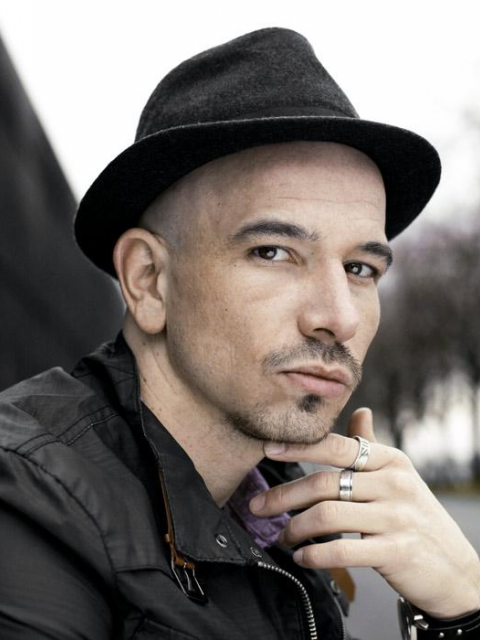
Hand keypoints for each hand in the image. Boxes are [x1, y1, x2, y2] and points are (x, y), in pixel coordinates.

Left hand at [250, 408, 479, 618]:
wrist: (456, 570)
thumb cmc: (417, 517)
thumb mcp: (400, 476)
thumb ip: (372, 446)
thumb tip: (360, 411)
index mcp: (391, 460)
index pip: (336, 446)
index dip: (298, 446)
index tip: (266, 448)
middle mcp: (394, 483)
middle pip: (324, 482)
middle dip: (283, 495)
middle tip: (258, 506)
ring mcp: (396, 518)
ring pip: (328, 515)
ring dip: (295, 528)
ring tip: (282, 536)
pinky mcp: (395, 552)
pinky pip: (342, 549)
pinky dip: (314, 555)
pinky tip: (302, 557)